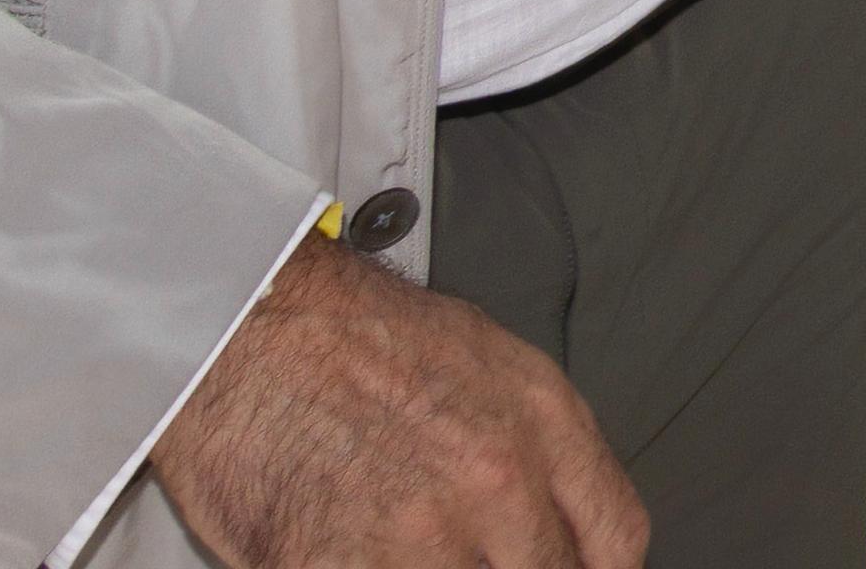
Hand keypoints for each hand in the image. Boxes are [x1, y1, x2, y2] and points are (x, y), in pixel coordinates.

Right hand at [154, 237, 644, 568]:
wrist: (249, 321)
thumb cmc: (353, 332)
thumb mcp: (485, 361)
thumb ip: (537, 447)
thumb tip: (558, 521)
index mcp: (538, 423)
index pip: (616, 537)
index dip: (598, 568)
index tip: (574, 568)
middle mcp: (493, 484)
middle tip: (475, 554)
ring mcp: (417, 541)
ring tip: (409, 545)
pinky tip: (357, 552)